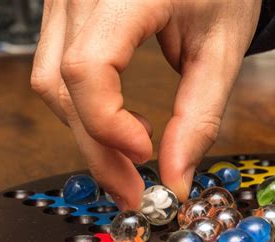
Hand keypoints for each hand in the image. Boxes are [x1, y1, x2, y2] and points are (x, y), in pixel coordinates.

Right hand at [31, 0, 261, 209]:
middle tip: (132, 191)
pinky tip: (119, 122)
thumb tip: (175, 179)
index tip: (145, 153)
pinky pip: (57, 70)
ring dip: (88, 132)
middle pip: (65, 87)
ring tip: (131, 155)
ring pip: (52, 84)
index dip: (108, 122)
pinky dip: (84, 108)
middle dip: (98, 150)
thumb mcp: (221, 50)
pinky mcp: (65, 12)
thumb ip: (199, 117)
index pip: (87, 66)